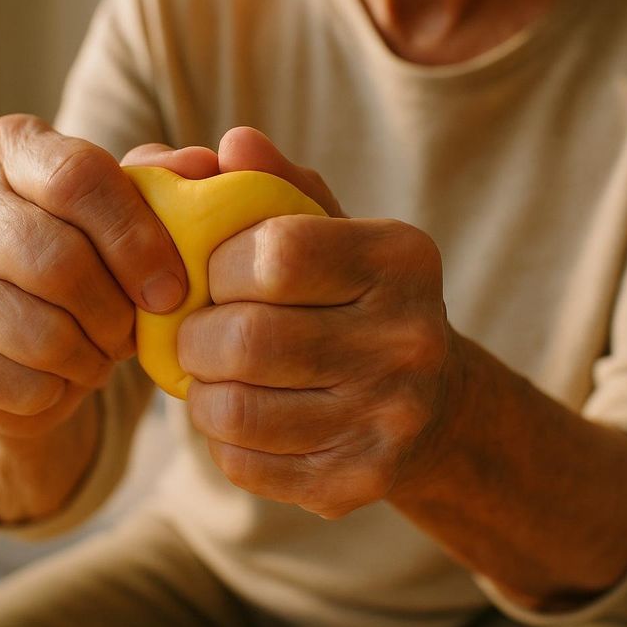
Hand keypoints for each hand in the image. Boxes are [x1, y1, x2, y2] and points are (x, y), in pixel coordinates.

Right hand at [0, 114, 189, 437]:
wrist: (12, 318)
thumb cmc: (87, 249)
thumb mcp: (129, 207)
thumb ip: (167, 184)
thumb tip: (204, 165)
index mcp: (13, 146)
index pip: (77, 178)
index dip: (135, 240)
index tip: (171, 291)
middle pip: (56, 262)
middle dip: (114, 312)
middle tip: (133, 332)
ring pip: (36, 333)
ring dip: (89, 358)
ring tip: (102, 353)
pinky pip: (12, 384)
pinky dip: (56, 393)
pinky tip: (63, 376)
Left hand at [138, 127, 454, 518]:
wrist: (432, 405)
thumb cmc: (356, 299)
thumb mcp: (331, 230)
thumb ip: (275, 186)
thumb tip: (230, 146)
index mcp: (402, 259)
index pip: (274, 255)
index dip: (218, 266)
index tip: (214, 274)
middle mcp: (409, 339)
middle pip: (247, 340)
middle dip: (195, 337)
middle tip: (194, 333)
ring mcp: (389, 418)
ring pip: (237, 409)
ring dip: (201, 391)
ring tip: (210, 375)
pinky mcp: (361, 481)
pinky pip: (245, 462)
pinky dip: (221, 438)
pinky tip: (239, 416)